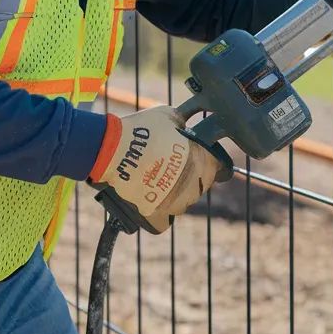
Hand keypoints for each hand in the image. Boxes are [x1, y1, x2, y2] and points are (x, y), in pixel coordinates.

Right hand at [87, 105, 219, 233]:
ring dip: (176, 193)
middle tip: (173, 166)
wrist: (111, 149)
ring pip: (184, 202)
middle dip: (192, 176)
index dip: (214, 163)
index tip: (205, 161)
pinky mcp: (157, 214)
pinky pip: (165, 219)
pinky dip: (159, 212)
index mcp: (203, 160)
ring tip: (157, 180)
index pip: (221, 168)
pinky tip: (150, 199)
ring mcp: (176, 202)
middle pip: (201, 185)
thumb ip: (183, 123)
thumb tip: (186, 125)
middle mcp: (194, 184)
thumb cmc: (141, 129)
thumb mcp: (168, 115)